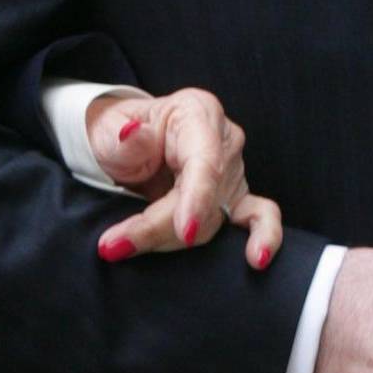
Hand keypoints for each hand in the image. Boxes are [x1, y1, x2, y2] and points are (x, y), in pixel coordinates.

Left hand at [84, 88, 282, 268]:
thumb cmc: (119, 133)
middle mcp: (223, 140)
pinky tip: (256, 259)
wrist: (122, 144)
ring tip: (124, 246)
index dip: (197, 197)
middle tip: (115, 244)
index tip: (186, 231)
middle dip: (159, 226)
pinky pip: (259, 218)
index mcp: (197, 113)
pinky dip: (263, 238)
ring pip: (214, 219)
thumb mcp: (109, 127)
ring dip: (172, 240)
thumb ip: (120, 134)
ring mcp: (233, 172)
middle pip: (205, 198)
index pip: (206, 160)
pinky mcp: (235, 200)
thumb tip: (131, 134)